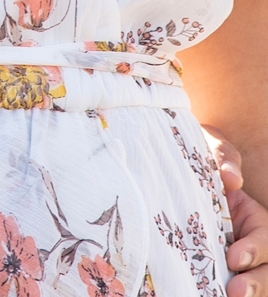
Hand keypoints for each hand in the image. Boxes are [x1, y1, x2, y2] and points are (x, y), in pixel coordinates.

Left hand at [206, 133, 267, 296]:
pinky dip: (218, 290)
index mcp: (253, 217)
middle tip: (234, 290)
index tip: (233, 257)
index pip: (264, 238)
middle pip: (265, 270)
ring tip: (226, 296)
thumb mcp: (212, 149)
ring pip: (252, 284)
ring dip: (245, 292)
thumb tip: (231, 179)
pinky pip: (224, 284)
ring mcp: (233, 260)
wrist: (172, 168)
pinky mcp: (213, 269)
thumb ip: (223, 158)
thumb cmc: (197, 156)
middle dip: (255, 283)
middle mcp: (249, 243)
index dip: (254, 250)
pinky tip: (208, 292)